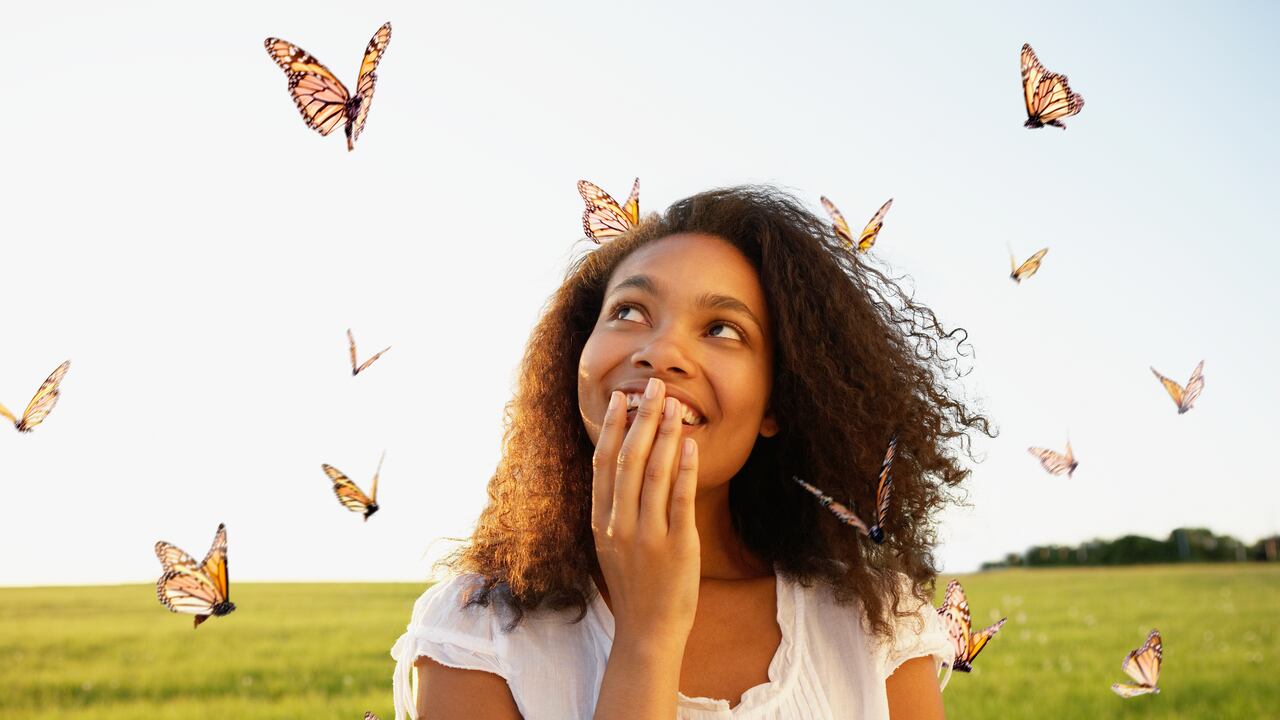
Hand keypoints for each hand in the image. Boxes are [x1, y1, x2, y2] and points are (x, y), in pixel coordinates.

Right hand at [591, 377, 700, 651]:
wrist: (648, 629)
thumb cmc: (633, 584)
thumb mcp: (611, 543)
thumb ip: (614, 506)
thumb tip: (621, 464)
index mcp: (601, 521)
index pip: (604, 463)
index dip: (612, 427)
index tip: (620, 397)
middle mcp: (619, 524)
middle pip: (629, 459)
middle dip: (642, 418)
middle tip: (655, 386)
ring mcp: (647, 535)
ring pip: (654, 473)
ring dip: (665, 434)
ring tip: (676, 405)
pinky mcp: (677, 546)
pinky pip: (680, 500)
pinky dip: (684, 469)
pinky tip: (689, 445)